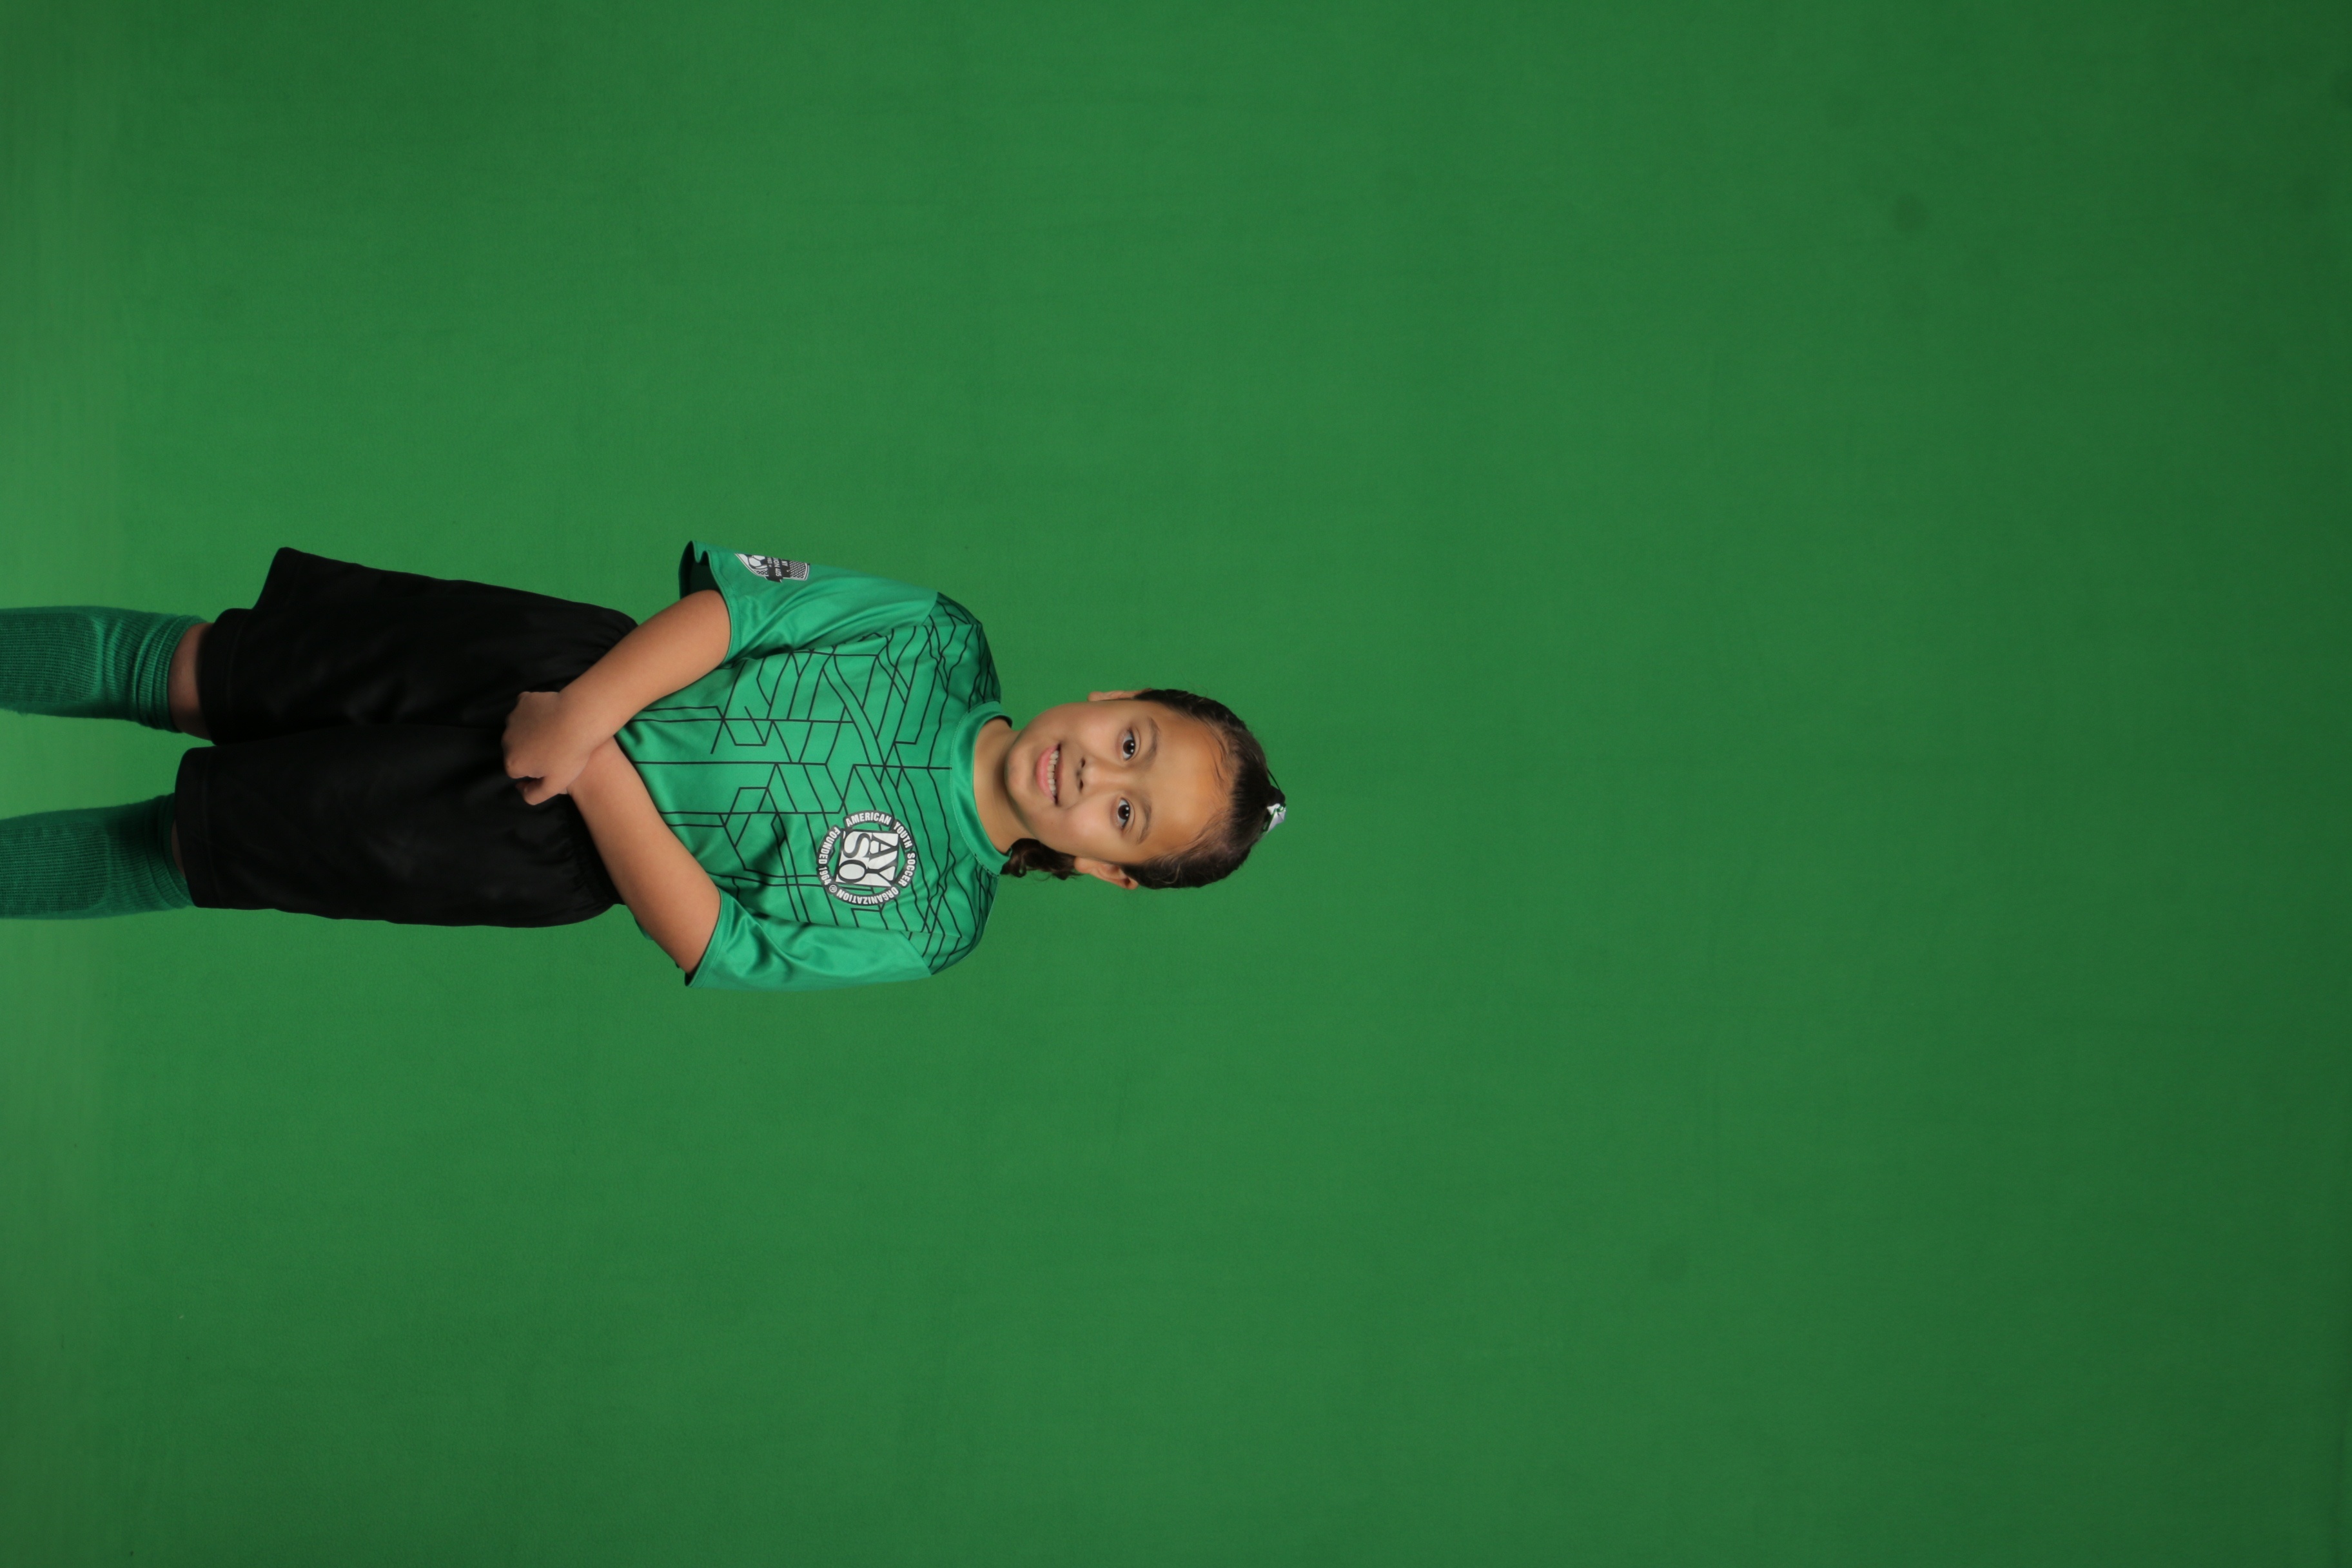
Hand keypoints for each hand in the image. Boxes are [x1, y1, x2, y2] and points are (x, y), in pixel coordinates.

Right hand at [503, 690, 601, 804]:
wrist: (580, 719)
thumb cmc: (570, 754)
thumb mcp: (555, 785)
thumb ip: (534, 795)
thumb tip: (520, 789)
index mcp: (512, 762)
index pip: (518, 771)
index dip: (535, 770)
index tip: (551, 765)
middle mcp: (506, 741)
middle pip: (516, 750)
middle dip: (530, 752)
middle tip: (555, 749)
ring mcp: (513, 719)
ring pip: (519, 729)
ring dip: (531, 731)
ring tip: (555, 732)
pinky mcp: (523, 701)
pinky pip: (526, 709)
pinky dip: (534, 713)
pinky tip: (551, 716)